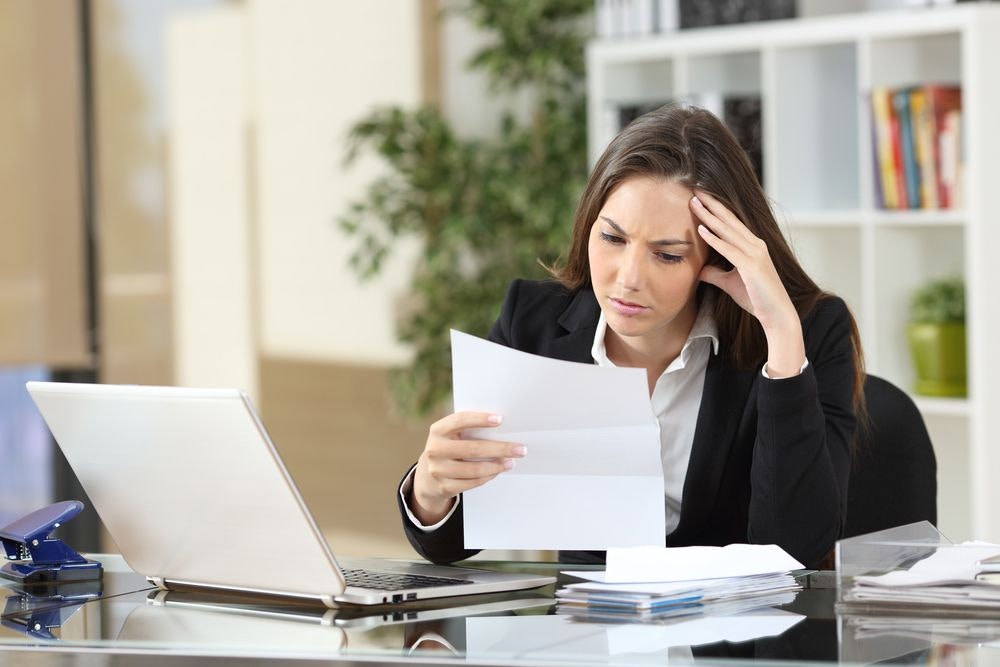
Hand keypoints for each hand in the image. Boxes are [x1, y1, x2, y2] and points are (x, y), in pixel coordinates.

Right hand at [412, 411, 525, 524]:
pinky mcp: (443, 487)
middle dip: (500, 448)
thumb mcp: (451, 434)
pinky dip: (488, 477)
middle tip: (519, 449)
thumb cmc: (449, 446)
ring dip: (496, 466)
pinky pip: (471, 483)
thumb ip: (469, 430)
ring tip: (511, 462)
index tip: (500, 420)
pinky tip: (497, 471)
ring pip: (474, 470)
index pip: (460, 420)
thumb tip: (502, 428)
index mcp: (438, 430)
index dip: (480, 419)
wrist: (428, 473)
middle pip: (473, 448)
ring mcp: (437, 469)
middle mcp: (435, 449)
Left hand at [691, 191, 804, 376]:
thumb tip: (699, 270)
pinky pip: (729, 250)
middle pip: (729, 220)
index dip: (716, 209)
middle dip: (711, 204)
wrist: (776, 314)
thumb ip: (715, 274)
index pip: (731, 223)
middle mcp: (755, 245)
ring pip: (727, 231)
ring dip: (709, 216)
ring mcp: (754, 254)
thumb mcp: (730, 283)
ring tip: (694, 202)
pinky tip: (702, 230)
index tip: (700, 197)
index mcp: (752, 246)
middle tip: (695, 189)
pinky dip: (715, 239)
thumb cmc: (756, 298)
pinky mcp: (751, 266)